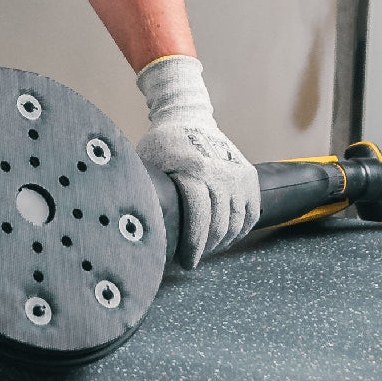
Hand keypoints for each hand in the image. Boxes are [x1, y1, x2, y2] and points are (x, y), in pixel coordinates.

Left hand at [135, 55, 259, 268]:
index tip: (186, 263)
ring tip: (206, 249)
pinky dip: (239, 231)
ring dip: (222, 242)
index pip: (199, 216)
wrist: (188, 117)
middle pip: (218, 224)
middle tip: (192, 258)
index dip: (193, 244)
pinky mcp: (249, 176)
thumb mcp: (147, 162)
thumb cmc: (162, 145)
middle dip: (206, 248)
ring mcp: (238, 174)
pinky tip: (225, 239)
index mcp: (193, 169)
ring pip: (236, 223)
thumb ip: (145, 189)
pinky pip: (251, 214)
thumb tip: (130, 223)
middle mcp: (220, 172)